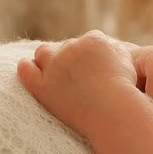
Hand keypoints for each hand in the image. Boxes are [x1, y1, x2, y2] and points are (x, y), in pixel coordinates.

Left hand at [18, 31, 141, 136]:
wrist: (113, 113)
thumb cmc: (125, 91)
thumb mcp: (127, 62)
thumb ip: (115, 48)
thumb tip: (106, 44)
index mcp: (92, 40)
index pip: (85, 42)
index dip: (86, 55)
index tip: (89, 68)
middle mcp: (71, 48)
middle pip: (64, 47)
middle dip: (68, 58)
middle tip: (74, 76)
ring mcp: (54, 67)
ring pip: (43, 53)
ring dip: (46, 59)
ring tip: (51, 72)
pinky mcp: (42, 86)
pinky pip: (25, 70)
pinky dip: (25, 67)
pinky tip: (27, 68)